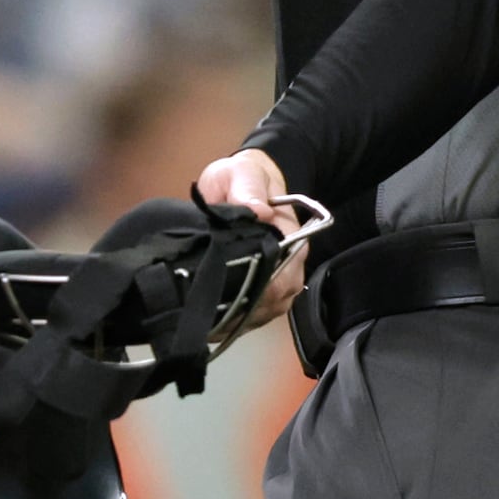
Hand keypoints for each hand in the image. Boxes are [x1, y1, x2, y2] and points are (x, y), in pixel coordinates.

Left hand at [197, 147, 306, 331]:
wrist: (242, 181)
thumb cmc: (243, 176)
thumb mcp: (243, 172)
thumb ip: (248, 188)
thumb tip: (258, 211)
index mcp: (290, 236)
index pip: (286, 273)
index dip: (261, 289)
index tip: (230, 294)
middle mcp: (289, 262)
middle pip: (276, 300)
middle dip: (246, 310)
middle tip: (209, 314)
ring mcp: (277, 277)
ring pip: (266, 311)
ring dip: (240, 319)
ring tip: (209, 324)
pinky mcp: (262, 285)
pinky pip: (256, 313)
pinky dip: (235, 322)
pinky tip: (212, 326)